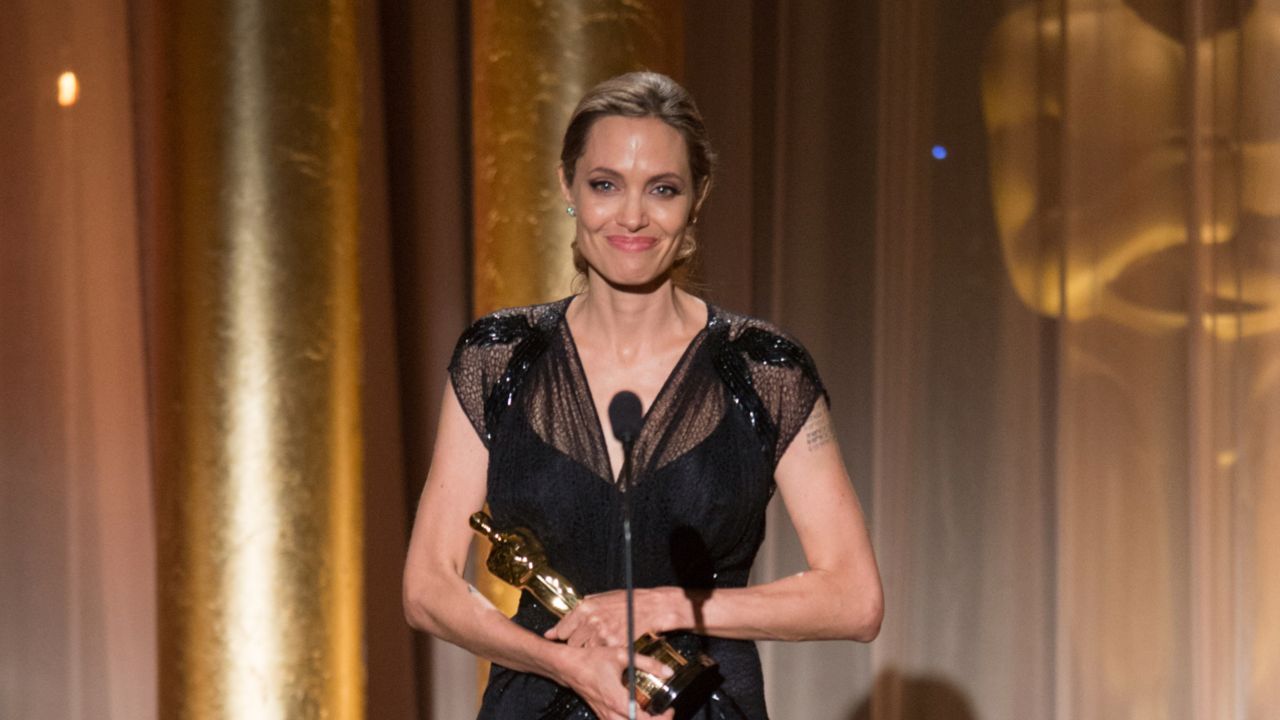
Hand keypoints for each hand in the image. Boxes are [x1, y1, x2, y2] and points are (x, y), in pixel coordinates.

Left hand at [545, 588, 680, 647]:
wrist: (652, 607)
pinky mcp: (615, 646)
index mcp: (585, 608)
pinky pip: (602, 655)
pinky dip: (605, 653)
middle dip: (578, 643)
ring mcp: (603, 634)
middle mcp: (591, 621)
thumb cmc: (627, 601)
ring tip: (602, 640)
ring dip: (591, 649)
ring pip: (586, 651)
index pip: (562, 630)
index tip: (564, 638)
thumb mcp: (600, 598)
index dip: (563, 635)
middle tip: (588, 639)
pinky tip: (612, 643)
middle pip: (572, 643)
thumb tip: (559, 624)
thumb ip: (579, 611)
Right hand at [554, 644, 675, 719]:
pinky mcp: (601, 714)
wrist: (569, 666)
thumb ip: (647, 663)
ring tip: (653, 715)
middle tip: (664, 714)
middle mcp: (610, 712)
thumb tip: (667, 671)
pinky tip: (637, 713)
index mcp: (617, 700)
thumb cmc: (591, 660)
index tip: (669, 710)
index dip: (661, 719)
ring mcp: (604, 716)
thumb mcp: (622, 656)